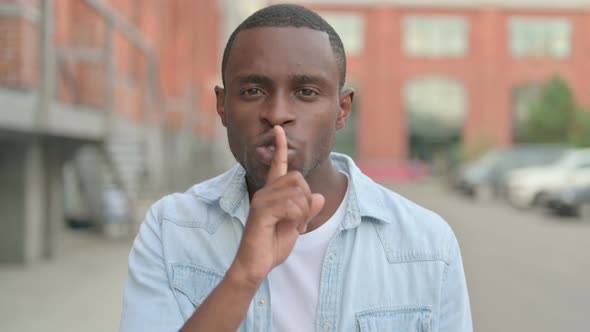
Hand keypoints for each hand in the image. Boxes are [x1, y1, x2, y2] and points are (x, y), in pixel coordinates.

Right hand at [230, 125, 324, 285]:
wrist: (255, 265)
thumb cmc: (272, 246)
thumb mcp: (296, 226)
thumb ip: (306, 211)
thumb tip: (319, 197)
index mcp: (272, 193)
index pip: (277, 165)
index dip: (280, 147)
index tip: (280, 130)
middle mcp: (265, 192)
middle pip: (297, 178)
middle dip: (306, 199)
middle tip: (302, 220)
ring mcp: (261, 200)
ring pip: (296, 192)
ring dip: (303, 212)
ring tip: (296, 226)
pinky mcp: (261, 211)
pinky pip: (290, 205)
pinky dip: (299, 218)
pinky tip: (293, 229)